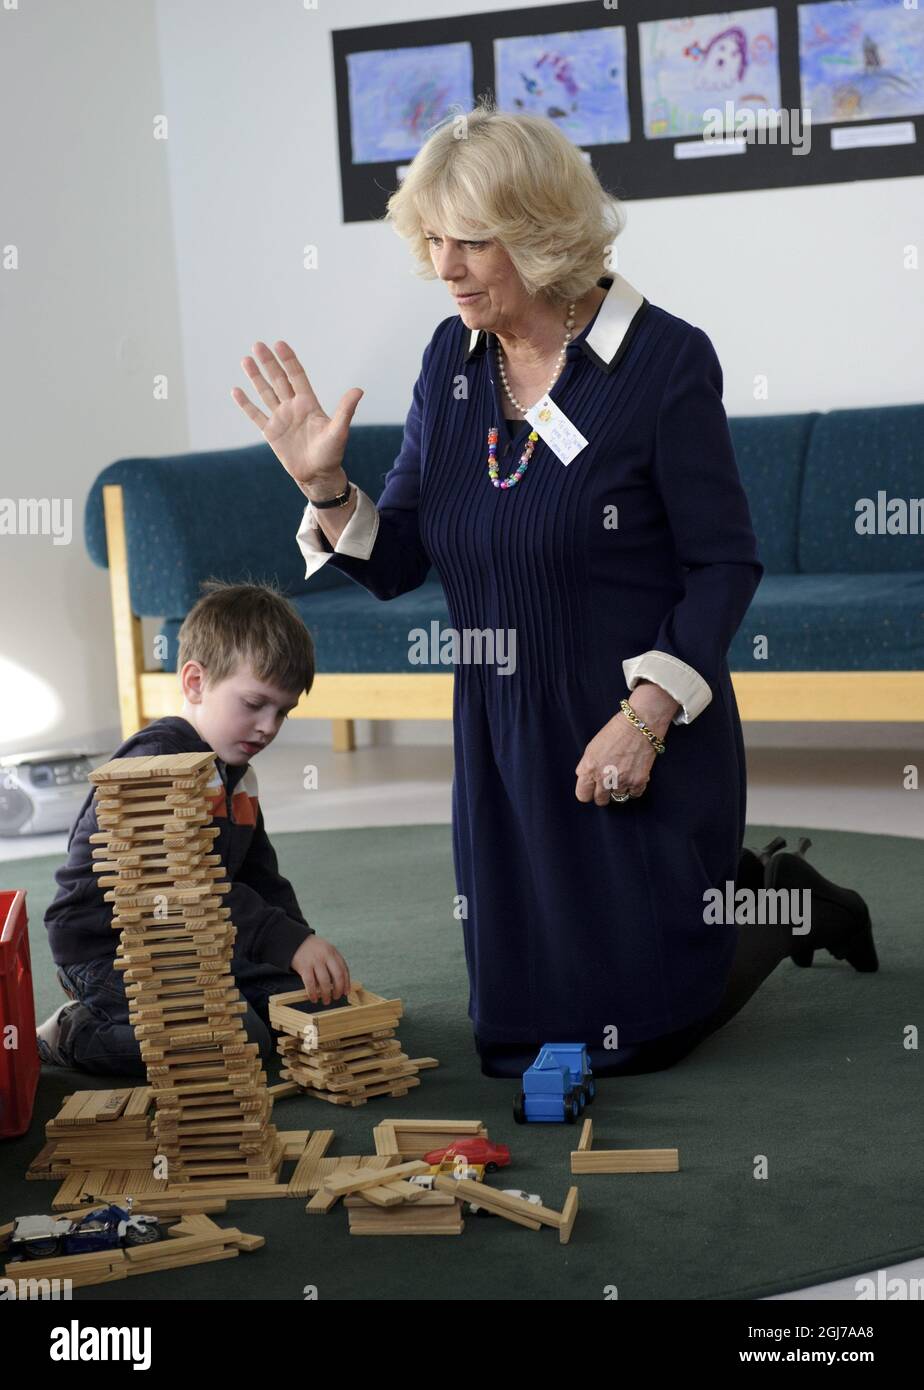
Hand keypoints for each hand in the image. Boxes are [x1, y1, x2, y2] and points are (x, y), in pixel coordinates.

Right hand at [231, 339, 363, 487]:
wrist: (318, 475)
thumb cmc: (332, 453)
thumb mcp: (339, 431)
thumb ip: (345, 410)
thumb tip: (358, 390)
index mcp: (309, 403)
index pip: (297, 376)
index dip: (288, 360)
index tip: (279, 344)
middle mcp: (293, 407)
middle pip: (279, 380)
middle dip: (269, 363)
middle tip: (258, 345)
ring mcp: (281, 418)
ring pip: (266, 393)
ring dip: (256, 377)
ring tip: (246, 360)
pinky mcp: (271, 433)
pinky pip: (256, 415)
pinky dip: (246, 404)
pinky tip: (236, 390)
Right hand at [289, 935, 350, 1005]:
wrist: (294, 940)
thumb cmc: (312, 949)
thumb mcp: (325, 950)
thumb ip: (332, 962)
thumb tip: (338, 984)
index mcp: (333, 952)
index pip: (344, 969)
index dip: (346, 983)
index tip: (346, 992)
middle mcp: (326, 956)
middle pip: (337, 976)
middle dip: (338, 989)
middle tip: (336, 997)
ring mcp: (315, 961)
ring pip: (325, 981)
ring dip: (326, 994)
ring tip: (326, 1001)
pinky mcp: (304, 966)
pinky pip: (310, 983)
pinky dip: (313, 993)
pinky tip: (314, 998)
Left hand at [575, 714, 657, 804]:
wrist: (639, 725)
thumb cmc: (614, 732)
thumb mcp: (592, 748)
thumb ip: (587, 767)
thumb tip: (587, 781)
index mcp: (589, 769)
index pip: (583, 796)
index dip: (588, 792)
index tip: (593, 789)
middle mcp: (604, 778)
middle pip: (600, 800)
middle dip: (603, 794)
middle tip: (609, 783)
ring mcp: (622, 781)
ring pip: (618, 798)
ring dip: (620, 789)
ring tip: (623, 774)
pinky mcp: (638, 782)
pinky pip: (634, 794)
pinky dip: (634, 788)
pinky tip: (633, 775)